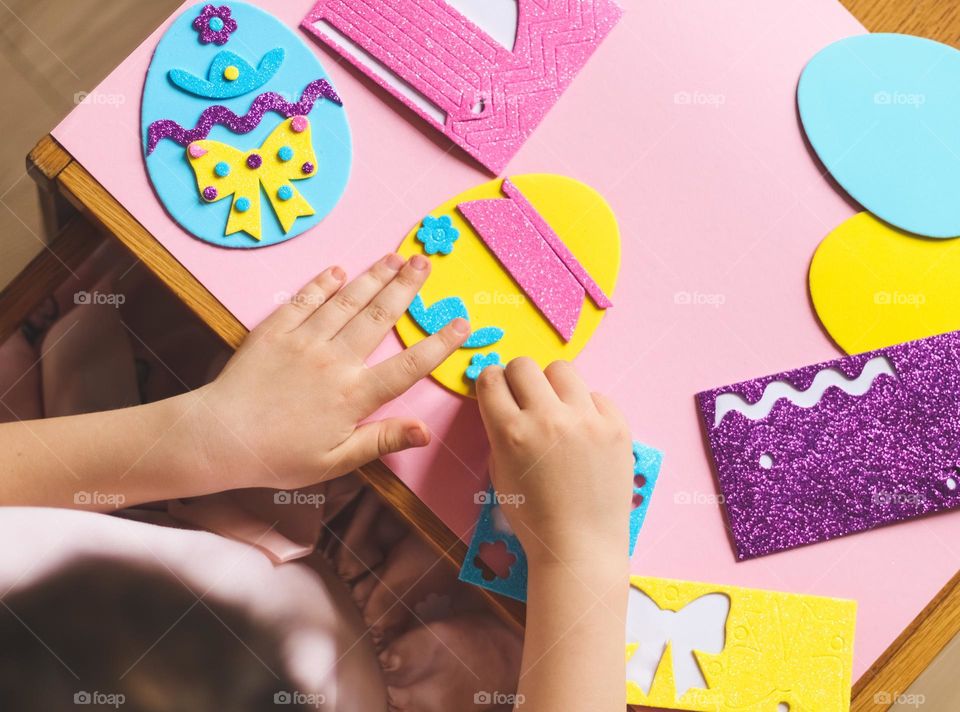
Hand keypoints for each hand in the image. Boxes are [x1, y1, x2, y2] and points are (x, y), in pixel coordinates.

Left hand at [193, 253, 469, 490]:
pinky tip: (338, 270)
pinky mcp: (275, 331)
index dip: (438, 344)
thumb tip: (426, 432)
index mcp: (353, 395)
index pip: (407, 366)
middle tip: (425, 263)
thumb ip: (381, 440)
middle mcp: (334, 360)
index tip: (461, 324)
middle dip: (406, 288)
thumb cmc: (277, 457)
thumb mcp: (335, 461)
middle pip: (379, 317)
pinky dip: (323, 283)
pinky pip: (305, 300)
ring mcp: (304, 341)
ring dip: (374, 277)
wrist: (219, 438)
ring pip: (347, 301)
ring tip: (395, 257)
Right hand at [475, 359, 632, 569]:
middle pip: (524, 365)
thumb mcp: (499, 472)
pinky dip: (587, 409)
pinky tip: (584, 434)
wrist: (580, 547)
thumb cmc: (533, 517)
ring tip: (558, 412)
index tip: (499, 392)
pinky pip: (596, 396)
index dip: (492, 382)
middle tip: (526, 401)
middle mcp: (548, 419)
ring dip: (554, 387)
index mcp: (511, 432)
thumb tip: (508, 400)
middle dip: (518, 379)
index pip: (492, 378)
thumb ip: (500, 431)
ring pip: (562, 370)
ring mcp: (586, 420)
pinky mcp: (617, 426)